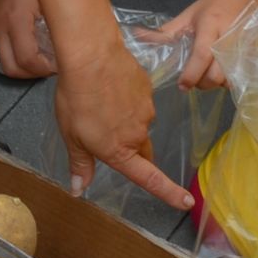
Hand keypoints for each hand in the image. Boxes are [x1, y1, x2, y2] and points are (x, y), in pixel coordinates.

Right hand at [0, 0, 53, 80]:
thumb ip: (59, 19)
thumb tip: (78, 37)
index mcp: (17, 21)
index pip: (27, 60)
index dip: (44, 70)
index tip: (57, 65)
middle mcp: (1, 28)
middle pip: (11, 69)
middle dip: (31, 75)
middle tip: (49, 68)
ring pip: (5, 61)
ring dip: (23, 66)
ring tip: (41, 58)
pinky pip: (1, 47)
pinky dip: (15, 51)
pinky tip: (29, 43)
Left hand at [54, 33, 187, 207]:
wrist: (92, 56)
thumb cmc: (77, 99)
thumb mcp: (71, 136)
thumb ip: (80, 164)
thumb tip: (79, 190)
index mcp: (120, 150)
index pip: (149, 178)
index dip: (168, 192)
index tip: (186, 202)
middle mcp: (138, 133)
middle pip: (141, 149)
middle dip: (130, 150)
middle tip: (107, 137)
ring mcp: (146, 109)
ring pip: (139, 123)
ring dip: (124, 120)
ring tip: (100, 102)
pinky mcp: (147, 88)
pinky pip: (139, 100)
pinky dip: (126, 98)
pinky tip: (110, 86)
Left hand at [158, 0, 257, 91]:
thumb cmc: (218, 3)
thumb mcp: (191, 13)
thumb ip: (167, 31)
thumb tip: (137, 37)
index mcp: (210, 27)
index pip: (201, 56)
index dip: (190, 75)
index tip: (182, 85)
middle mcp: (228, 40)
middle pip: (215, 76)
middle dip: (201, 83)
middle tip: (194, 78)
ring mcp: (244, 50)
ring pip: (228, 81)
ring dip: (216, 83)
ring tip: (208, 72)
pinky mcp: (255, 56)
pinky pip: (240, 78)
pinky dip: (229, 79)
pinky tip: (223, 70)